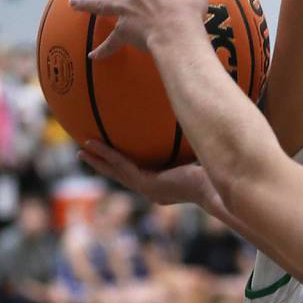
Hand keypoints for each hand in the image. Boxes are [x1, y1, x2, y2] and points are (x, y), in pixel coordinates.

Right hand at [78, 140, 212, 206]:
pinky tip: (94, 145)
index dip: (123, 164)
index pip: (139, 173)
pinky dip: (107, 156)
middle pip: (122, 175)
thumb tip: (190, 112)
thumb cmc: (215, 166)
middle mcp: (154, 190)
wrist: (221, 184)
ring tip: (82, 149)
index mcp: (164, 184)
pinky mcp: (147, 186)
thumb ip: (187, 139)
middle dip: (104, 165)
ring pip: (117, 172)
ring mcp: (149, 190)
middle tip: (86, 154)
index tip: (113, 155)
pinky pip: (122, 167)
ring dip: (98, 161)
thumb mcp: (196, 149)